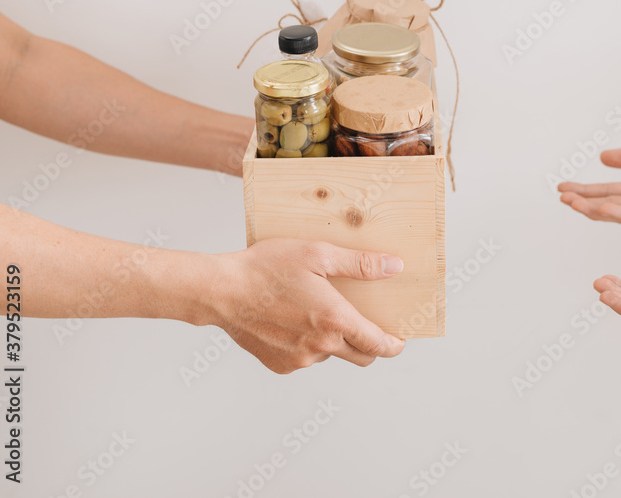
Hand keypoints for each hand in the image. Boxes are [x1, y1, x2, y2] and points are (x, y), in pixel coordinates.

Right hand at [209, 239, 406, 373]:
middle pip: (361, 356)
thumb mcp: (317, 254)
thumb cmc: (266, 268)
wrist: (221, 291)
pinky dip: (308, 345)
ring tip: (316, 311)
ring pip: (331, 355)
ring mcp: (300, 360)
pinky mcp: (281, 366)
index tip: (399, 341)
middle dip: (369, 344)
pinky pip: (306, 358)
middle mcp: (320, 346)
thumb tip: (394, 266)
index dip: (393, 345)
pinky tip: (294, 321)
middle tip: (365, 324)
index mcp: (334, 320)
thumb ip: (360, 264)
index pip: (377, 345)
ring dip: (333, 340)